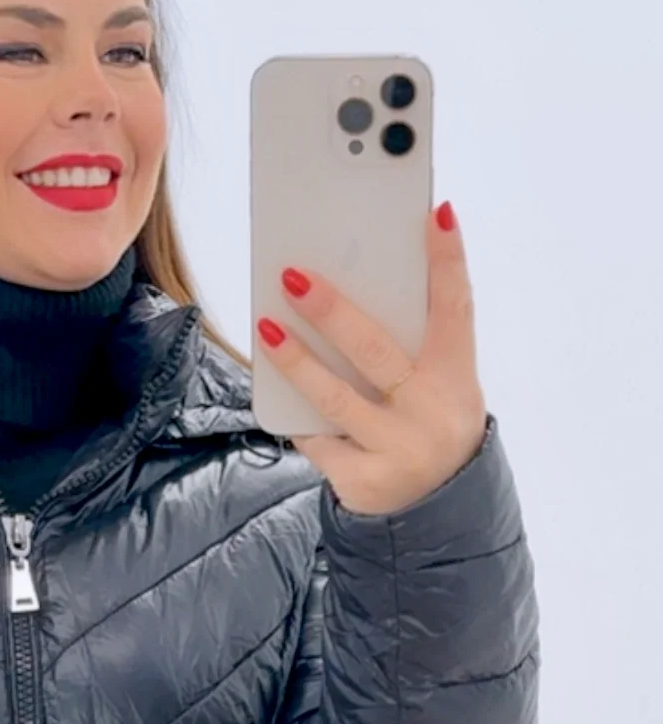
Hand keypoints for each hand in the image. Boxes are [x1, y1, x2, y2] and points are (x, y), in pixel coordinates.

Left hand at [256, 202, 488, 516]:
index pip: (456, 310)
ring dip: (296, 360)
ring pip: (335, 397)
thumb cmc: (427, 422)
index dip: (449, 261)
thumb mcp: (439, 384)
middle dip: (332, 311)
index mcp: (457, 378)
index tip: (437, 213)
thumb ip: (410, 343)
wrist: (434, 510)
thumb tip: (350, 282)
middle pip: (375, 351)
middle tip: (293, 276)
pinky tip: (268, 382)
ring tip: (266, 327)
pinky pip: (316, 438)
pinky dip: (293, 411)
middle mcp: (431, 413)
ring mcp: (397, 450)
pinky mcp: (363, 481)